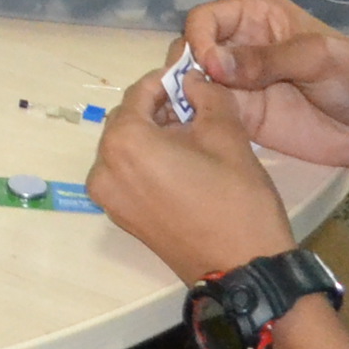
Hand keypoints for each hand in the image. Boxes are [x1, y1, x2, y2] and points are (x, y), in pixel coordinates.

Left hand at [86, 63, 302, 281]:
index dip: (168, 80)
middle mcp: (104, 168)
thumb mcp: (227, 135)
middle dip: (159, 109)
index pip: (139, 93)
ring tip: (195, 136)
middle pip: (128, 120)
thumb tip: (193, 79)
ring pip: (127, 147)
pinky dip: (148, 161)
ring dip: (154, 135)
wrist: (245, 271)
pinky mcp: (121, 216)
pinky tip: (184, 163)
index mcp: (124, 143)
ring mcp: (109, 197)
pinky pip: (128, 173)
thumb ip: (206, 95)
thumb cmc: (236, 200)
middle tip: (197, 108)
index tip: (193, 78)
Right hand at [177, 0, 348, 176]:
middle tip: (196, 93)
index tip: (208, 66)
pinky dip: (196, 119)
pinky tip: (197, 129)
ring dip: (184, 94)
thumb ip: (265, 59)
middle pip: (191, 48)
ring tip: (190, 113)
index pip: (206, 18)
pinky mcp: (244, 117)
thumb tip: (211, 64)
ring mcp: (240, 84)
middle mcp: (241, 45)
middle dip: (184, 67)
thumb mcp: (316, 58)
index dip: (199, 39)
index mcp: (257, 16)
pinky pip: (208, 113)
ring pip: (192, 82)